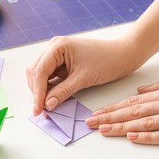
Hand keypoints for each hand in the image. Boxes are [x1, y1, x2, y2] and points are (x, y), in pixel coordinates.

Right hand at [26, 36, 143, 114]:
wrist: (124, 55)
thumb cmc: (107, 61)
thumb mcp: (83, 79)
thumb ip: (62, 92)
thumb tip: (47, 105)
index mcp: (57, 46)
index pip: (39, 72)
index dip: (37, 93)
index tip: (37, 110)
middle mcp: (53, 47)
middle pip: (35, 72)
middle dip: (37, 92)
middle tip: (41, 111)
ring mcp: (57, 53)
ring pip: (40, 74)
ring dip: (41, 90)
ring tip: (47, 106)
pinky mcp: (62, 60)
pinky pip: (49, 75)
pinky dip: (49, 87)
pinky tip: (52, 98)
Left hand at [85, 77, 158, 143]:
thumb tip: (138, 92)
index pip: (134, 101)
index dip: (113, 107)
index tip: (98, 112)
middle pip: (135, 111)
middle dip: (110, 117)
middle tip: (91, 123)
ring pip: (146, 122)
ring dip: (122, 127)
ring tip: (104, 130)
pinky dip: (148, 136)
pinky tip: (133, 137)